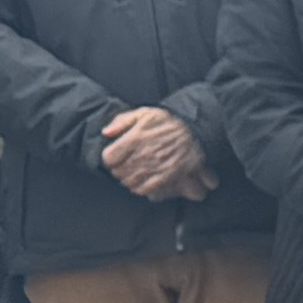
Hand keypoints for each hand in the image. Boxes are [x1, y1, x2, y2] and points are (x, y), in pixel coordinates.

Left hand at [97, 105, 212, 199]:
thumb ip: (122, 121)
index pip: (109, 158)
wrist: (195, 129)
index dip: (109, 159)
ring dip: (128, 180)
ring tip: (132, 175)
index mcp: (134, 138)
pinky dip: (140, 188)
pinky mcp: (167, 175)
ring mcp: (154, 166)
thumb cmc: (168, 121)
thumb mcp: (144, 113)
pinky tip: (141, 183)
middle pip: (118, 172)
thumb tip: (106, 133)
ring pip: (130, 182)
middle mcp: (142, 154)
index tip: (114, 158)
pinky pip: (146, 189)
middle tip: (124, 167)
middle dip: (118, 170)